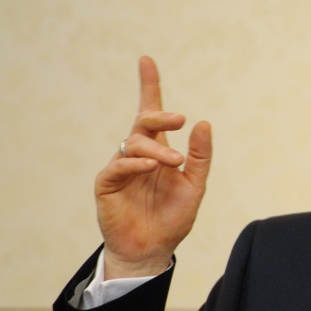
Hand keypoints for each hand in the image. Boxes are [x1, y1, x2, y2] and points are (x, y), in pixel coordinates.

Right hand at [95, 56, 211, 279]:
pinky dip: (135, 163)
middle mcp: (138, 154)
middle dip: (159, 116)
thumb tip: (203, 124)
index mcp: (158, 152)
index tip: (146, 60)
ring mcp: (121, 167)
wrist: (152, 250)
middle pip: (143, 122)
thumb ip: (200, 157)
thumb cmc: (172, 218)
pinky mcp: (106, 184)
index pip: (152, 114)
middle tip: (179, 119)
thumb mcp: (194, 186)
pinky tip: (149, 167)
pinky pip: (118, 165)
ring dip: (156, 149)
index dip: (149, 86)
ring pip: (134, 143)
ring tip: (174, 163)